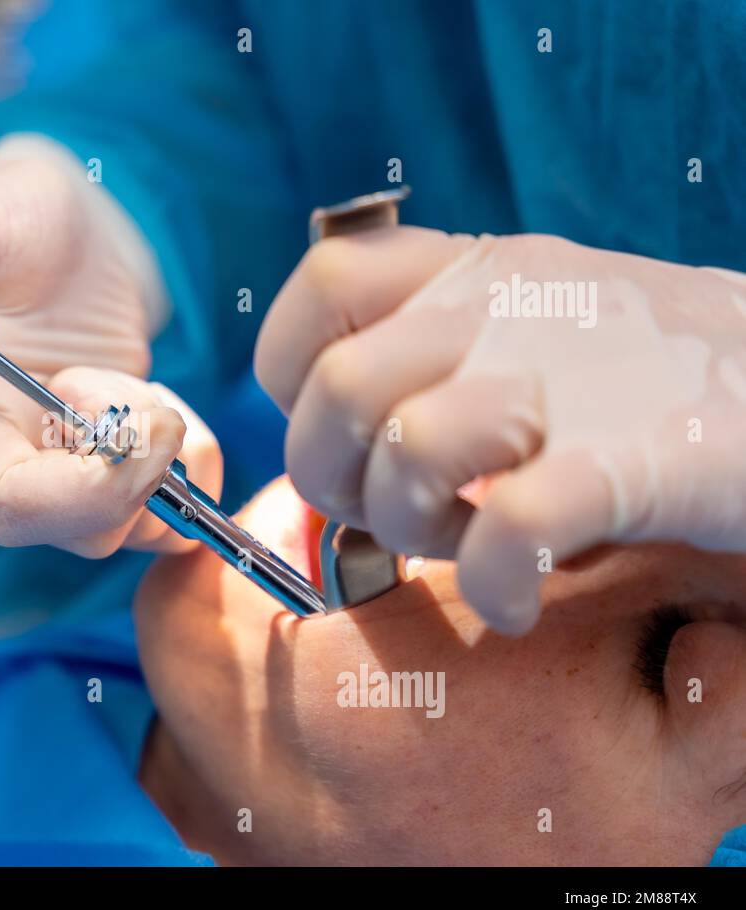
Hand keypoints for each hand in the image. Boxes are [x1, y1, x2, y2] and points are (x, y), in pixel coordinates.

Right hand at [0, 136, 220, 556]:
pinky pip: (161, 509)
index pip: (8, 505)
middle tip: (164, 408)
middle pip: (74, 532)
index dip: (83, 493)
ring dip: (168, 478)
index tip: (149, 428)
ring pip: (124, 531)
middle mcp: (3, 459)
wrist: (71, 227)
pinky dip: (190, 473)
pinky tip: (171, 411)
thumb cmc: (9, 218)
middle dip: (136, 485)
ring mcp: (60, 469)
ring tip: (155, 396)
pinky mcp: (107, 467)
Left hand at [255, 226, 745, 634]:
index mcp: (476, 270)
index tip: (350, 437)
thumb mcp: (530, 326)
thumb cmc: (650, 381)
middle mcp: (510, 305)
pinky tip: (517, 599)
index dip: (299, 378)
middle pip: (340, 389)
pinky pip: (511, 524)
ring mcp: (572, 376)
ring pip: (409, 447)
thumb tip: (327, 420)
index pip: (325, 282)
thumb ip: (426, 350)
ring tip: (476, 547)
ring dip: (418, 530)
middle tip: (412, 516)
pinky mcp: (637, 457)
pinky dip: (493, 582)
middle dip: (344, 482)